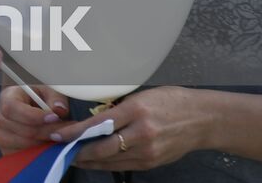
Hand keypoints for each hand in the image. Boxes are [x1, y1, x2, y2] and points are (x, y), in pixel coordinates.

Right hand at [0, 83, 73, 154]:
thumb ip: (56, 98)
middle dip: (46, 132)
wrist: (37, 114)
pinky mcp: (7, 152)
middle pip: (22, 130)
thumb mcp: (50, 92)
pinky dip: (41, 154)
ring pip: (25, 146)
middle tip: (67, 130)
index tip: (54, 117)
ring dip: (46, 144)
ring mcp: (1, 136)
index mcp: (7, 97)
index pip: (11, 108)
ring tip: (61, 138)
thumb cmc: (42, 100)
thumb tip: (59, 109)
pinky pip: (25, 158)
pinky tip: (51, 146)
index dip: (32, 115)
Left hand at [65, 86, 208, 171]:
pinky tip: (94, 161)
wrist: (202, 119)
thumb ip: (117, 109)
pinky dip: (106, 164)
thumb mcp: (140, 96)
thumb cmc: (169, 101)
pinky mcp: (153, 162)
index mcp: (136, 110)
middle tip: (60, 149)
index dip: (75, 132)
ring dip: (89, 160)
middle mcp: (141, 133)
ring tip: (72, 156)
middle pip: (102, 148)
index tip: (58, 134)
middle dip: (77, 151)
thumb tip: (92, 120)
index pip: (97, 124)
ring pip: (111, 160)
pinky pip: (123, 165)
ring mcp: (148, 151)